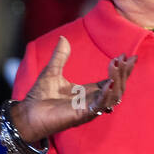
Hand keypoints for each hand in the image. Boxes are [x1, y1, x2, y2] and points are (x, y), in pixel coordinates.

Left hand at [8, 36, 134, 141]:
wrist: (27, 113)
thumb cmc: (39, 97)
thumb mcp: (52, 72)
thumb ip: (60, 56)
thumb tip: (63, 38)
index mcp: (87, 92)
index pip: (111, 81)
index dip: (120, 69)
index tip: (125, 55)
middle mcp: (91, 101)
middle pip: (116, 88)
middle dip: (123, 74)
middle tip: (126, 59)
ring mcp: (88, 109)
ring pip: (113, 97)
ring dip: (117, 81)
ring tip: (117, 66)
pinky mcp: (82, 115)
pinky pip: (99, 105)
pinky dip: (106, 95)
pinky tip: (109, 83)